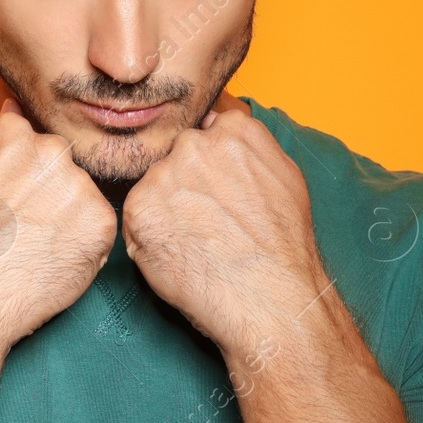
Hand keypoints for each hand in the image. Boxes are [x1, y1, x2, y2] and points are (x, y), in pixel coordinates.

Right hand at [0, 96, 115, 422]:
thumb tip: (12, 108)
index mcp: (13, 135)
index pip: (34, 141)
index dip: (25, 177)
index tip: (11, 202)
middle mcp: (49, 150)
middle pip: (63, 166)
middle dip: (51, 193)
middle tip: (23, 229)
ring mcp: (77, 183)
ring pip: (83, 196)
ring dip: (71, 218)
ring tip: (35, 248)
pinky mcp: (100, 218)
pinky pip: (100, 226)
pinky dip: (86, 245)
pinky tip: (53, 260)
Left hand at [122, 96, 326, 357]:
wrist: (270, 297)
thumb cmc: (283, 245)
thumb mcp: (285, 175)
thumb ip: (251, 144)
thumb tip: (221, 125)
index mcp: (234, 130)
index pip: (206, 130)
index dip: (210, 165)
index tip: (218, 191)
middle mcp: (196, 144)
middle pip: (177, 156)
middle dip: (186, 183)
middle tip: (208, 221)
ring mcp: (166, 174)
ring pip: (155, 184)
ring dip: (166, 207)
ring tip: (197, 240)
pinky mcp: (140, 206)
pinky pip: (136, 213)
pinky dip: (150, 232)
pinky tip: (180, 250)